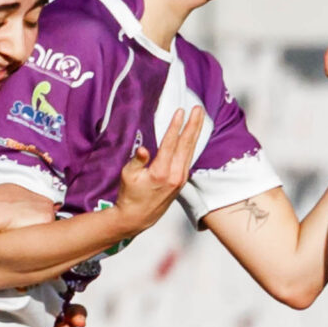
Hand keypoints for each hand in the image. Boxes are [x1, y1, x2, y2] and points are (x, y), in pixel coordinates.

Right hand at [111, 107, 204, 234]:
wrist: (138, 217)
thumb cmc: (130, 195)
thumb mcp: (128, 177)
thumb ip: (136, 161)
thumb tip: (143, 149)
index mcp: (161, 172)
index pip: (171, 144)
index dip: (176, 126)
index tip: (180, 111)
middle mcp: (175, 175)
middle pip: (187, 144)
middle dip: (193, 124)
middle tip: (198, 108)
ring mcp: (180, 178)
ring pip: (191, 150)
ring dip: (196, 131)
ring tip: (200, 116)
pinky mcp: (182, 180)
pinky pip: (189, 157)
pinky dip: (193, 143)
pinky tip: (194, 134)